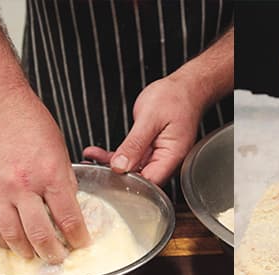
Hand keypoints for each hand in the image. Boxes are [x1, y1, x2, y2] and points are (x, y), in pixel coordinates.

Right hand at [0, 83, 89, 262]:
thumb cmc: (32, 123)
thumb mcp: (61, 152)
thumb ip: (65, 182)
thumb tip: (71, 207)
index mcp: (50, 175)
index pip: (68, 217)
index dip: (77, 237)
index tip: (82, 243)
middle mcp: (24, 185)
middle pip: (40, 233)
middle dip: (53, 252)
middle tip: (60, 258)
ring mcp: (0, 189)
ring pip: (13, 234)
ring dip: (27, 251)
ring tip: (37, 257)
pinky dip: (3, 237)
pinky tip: (13, 242)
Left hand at [83, 73, 203, 184]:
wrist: (186, 87)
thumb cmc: (175, 98)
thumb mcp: (150, 119)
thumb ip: (135, 144)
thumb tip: (120, 166)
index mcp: (172, 156)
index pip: (149, 182)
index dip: (128, 182)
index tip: (107, 175)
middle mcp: (167, 160)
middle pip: (140, 178)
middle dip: (115, 174)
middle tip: (93, 167)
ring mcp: (160, 156)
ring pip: (133, 168)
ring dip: (112, 163)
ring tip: (92, 155)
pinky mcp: (152, 150)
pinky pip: (133, 157)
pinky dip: (117, 156)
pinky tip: (99, 152)